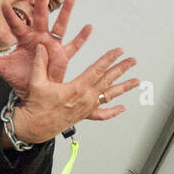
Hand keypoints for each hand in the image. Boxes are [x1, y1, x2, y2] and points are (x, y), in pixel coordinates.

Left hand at [0, 0, 92, 97]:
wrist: (34, 90)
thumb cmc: (21, 78)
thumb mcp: (3, 68)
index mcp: (24, 39)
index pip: (16, 24)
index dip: (11, 16)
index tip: (5, 5)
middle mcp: (39, 37)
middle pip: (40, 16)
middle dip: (41, 1)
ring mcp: (52, 45)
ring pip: (60, 25)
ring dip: (66, 12)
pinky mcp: (62, 55)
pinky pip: (74, 45)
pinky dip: (81, 37)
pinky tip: (88, 27)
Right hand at [10, 44, 138, 143]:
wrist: (36, 126)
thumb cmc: (37, 105)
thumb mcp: (37, 81)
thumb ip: (40, 63)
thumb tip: (42, 47)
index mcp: (77, 88)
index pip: (98, 69)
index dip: (109, 58)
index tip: (119, 51)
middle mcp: (86, 98)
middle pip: (108, 80)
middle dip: (122, 68)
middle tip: (133, 61)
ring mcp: (87, 107)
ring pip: (110, 95)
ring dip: (124, 87)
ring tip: (136, 82)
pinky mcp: (85, 115)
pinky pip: (102, 114)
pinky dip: (113, 111)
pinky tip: (122, 108)